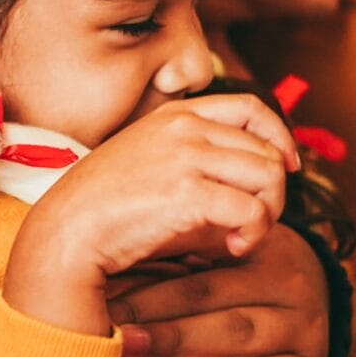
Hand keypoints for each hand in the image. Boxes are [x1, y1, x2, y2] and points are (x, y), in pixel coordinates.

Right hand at [7, 95, 299, 335]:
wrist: (67, 231)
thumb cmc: (104, 207)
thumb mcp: (149, 162)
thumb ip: (195, 159)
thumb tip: (254, 181)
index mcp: (174, 115)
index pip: (251, 108)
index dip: (280, 137)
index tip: (287, 165)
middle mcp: (184, 128)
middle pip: (267, 150)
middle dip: (273, 191)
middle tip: (252, 223)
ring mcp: (187, 156)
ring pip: (269, 177)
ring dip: (267, 214)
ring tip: (240, 237)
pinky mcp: (189, 193)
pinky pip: (252, 211)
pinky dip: (252, 234)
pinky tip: (230, 248)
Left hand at [109, 224, 328, 356]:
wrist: (310, 295)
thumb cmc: (242, 270)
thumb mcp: (223, 251)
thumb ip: (183, 255)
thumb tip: (109, 270)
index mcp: (267, 251)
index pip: (203, 278)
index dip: (150, 293)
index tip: (105, 303)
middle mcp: (292, 289)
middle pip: (216, 311)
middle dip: (158, 325)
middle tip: (112, 332)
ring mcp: (305, 332)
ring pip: (233, 343)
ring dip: (176, 351)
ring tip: (129, 352)